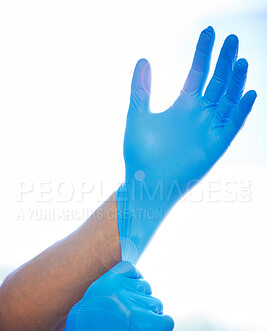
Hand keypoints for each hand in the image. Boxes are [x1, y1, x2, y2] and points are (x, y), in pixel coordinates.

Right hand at [46, 262, 173, 330]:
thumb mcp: (88, 303)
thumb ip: (107, 292)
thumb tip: (125, 290)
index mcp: (105, 282)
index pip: (131, 270)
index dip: (135, 282)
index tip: (132, 296)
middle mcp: (120, 290)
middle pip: (146, 289)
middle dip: (142, 304)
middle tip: (129, 323)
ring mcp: (133, 307)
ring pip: (157, 306)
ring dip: (150, 319)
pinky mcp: (145, 327)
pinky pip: (167, 323)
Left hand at [117, 26, 255, 262]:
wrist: (146, 183)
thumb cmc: (139, 154)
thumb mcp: (138, 115)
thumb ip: (141, 89)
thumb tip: (143, 58)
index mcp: (183, 106)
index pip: (198, 73)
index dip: (204, 52)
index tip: (209, 31)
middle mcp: (200, 115)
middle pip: (218, 83)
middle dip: (225, 62)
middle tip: (231, 39)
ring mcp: (209, 130)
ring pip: (228, 101)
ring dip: (236, 82)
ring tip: (240, 61)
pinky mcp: (215, 146)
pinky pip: (232, 126)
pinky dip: (241, 111)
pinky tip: (248, 93)